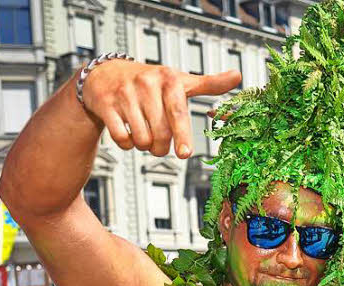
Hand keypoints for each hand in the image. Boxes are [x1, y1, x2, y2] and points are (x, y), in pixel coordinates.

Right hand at [79, 61, 241, 157]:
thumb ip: (209, 83)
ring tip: (145, 136)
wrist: (106, 74)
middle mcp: (146, 83)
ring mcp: (124, 93)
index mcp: (168, 79)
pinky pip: (122, 138)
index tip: (185, 154)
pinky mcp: (105, 104)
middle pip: (160, 132)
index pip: (178, 111)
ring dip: (145, 146)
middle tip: (160, 146)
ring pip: (141, 138)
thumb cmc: (151, 82)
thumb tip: (238, 76)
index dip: (182, 134)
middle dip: (162, 147)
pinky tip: (129, 135)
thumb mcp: (180, 80)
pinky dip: (127, 145)